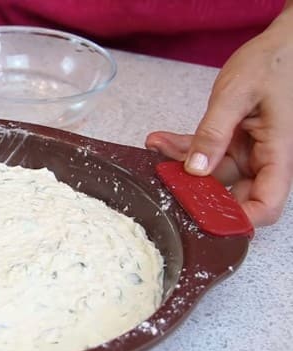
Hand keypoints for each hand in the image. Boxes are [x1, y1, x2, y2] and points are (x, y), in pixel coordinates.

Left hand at [146, 6, 292, 226]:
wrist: (278, 46)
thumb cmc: (270, 64)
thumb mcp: (236, 95)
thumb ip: (214, 132)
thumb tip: (196, 169)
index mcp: (277, 153)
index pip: (266, 204)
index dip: (240, 220)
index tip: (206, 220)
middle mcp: (263, 158)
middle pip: (234, 195)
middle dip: (197, 193)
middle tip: (167, 183)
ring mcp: (246, 152)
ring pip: (211, 174)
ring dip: (182, 165)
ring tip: (157, 148)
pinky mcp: (231, 142)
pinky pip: (204, 154)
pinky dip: (183, 149)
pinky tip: (160, 141)